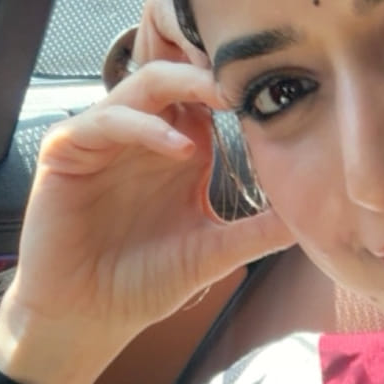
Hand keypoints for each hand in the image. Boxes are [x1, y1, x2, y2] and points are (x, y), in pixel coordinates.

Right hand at [0, 0, 294, 383]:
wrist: (89, 318)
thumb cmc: (146, 281)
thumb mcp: (216, 251)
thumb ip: (261, 230)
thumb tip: (317, 218)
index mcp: (180, 146)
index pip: (209, 94)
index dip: (240, 82)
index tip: (285, 81)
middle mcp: (144, 134)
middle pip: (177, 71)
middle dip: (214, 64)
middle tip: (256, 69)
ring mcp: (104, 139)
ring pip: (143, 84)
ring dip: (185, 84)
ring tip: (227, 97)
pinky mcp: (67, 152)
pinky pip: (104, 121)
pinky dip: (144, 128)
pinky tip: (182, 149)